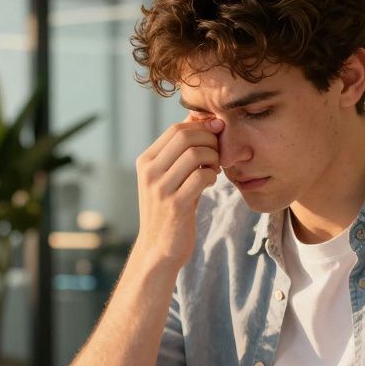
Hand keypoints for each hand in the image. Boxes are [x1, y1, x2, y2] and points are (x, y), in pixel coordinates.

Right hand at [130, 118, 222, 271]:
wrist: (158, 249)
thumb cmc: (169, 209)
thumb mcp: (168, 177)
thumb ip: (180, 151)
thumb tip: (198, 117)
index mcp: (146, 161)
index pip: (176, 129)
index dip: (201, 127)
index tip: (216, 135)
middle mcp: (149, 172)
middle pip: (186, 137)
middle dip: (209, 140)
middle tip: (218, 153)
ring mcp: (161, 189)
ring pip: (195, 154)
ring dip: (213, 158)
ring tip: (214, 168)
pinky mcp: (176, 205)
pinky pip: (201, 177)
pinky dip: (212, 176)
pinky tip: (211, 182)